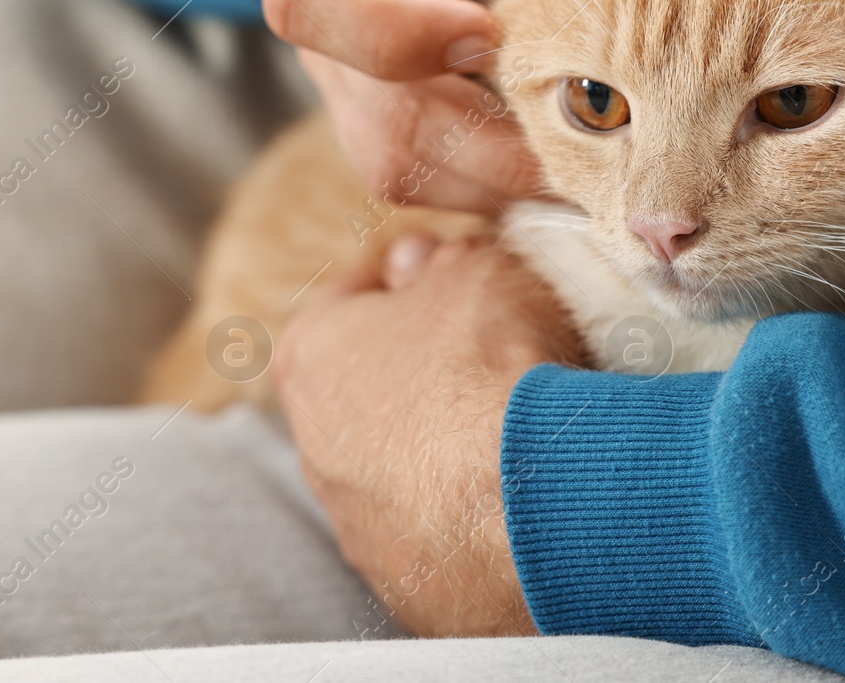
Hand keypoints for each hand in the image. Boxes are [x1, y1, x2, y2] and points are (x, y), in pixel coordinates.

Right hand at [262, 0, 634, 212]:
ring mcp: (350, 73)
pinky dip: (501, 188)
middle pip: (372, 114)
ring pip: (398, 164)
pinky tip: (571, 170)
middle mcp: (331, 10)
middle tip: (592, 145)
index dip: (387, 34)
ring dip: (501, 178)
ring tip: (596, 170)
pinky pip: (429, 179)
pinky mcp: (387, 116)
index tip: (487, 32)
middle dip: (485, 140)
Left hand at [273, 233, 586, 636]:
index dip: (413, 272)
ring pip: (404, 464)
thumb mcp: (477, 270)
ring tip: (519, 421)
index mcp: (311, 355)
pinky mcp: (412, 584)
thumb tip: (429, 263)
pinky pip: (444, 528)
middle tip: (493, 343)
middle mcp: (315, 447)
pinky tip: (527, 485)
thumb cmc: (491, 365)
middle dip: (427, 360)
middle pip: (373, 383)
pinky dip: (476, 507)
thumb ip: (443, 259)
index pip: (355, 292)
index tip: (453, 268)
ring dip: (449, 442)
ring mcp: (360, 525)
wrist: (533, 497)